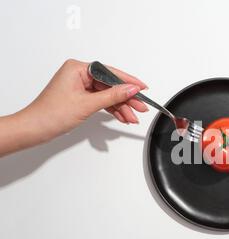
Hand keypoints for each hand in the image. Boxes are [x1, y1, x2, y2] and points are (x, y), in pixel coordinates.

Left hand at [23, 59, 147, 136]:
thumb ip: (112, 96)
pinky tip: (122, 116)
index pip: (110, 72)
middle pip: (110, 85)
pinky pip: (101, 101)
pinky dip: (112, 110)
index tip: (142, 88)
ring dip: (121, 107)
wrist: (35, 129)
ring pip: (108, 95)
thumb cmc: (51, 114)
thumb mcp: (87, 104)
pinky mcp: (80, 97)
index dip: (128, 81)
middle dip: (126, 98)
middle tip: (141, 107)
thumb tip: (131, 89)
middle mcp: (79, 74)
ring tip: (133, 117)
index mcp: (77, 68)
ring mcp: (80, 86)